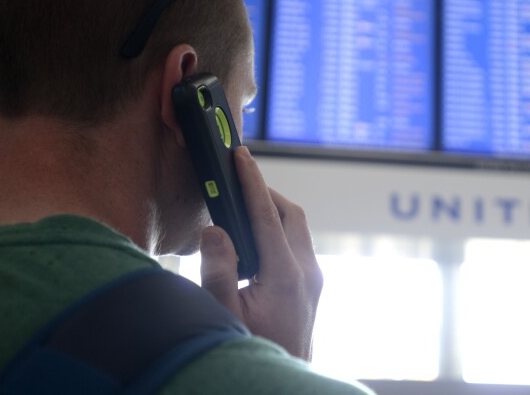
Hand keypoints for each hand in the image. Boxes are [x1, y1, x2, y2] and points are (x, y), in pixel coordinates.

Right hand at [199, 146, 321, 360]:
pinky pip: (298, 243)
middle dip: (265, 191)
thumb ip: (218, 270)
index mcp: (286, 274)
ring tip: (242, 204)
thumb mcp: (225, 314)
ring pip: (298, 227)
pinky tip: (255, 237)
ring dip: (273, 210)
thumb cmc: (252, 348)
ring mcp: (314, 279)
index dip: (252, 181)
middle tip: (238, 179)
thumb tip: (214, 230)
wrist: (282, 380)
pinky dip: (279, 229)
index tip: (241, 156)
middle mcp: (307, 271)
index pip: (268, 215)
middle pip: (291, 213)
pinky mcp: (313, 285)